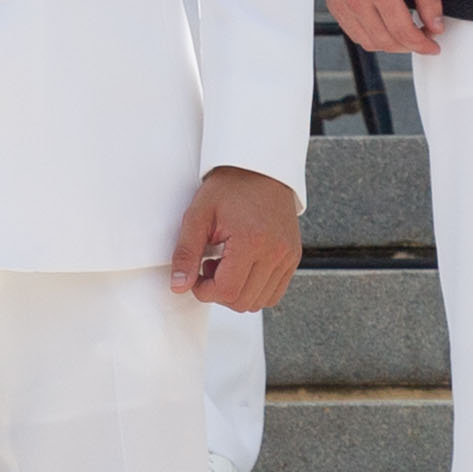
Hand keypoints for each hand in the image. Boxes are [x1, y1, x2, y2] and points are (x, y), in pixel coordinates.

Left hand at [170, 164, 303, 312]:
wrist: (260, 169)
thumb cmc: (228, 188)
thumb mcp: (198, 215)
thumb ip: (186, 253)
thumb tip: (179, 286)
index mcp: (251, 242)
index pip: (226, 292)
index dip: (204, 291)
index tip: (196, 274)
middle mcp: (275, 253)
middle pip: (243, 302)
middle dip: (219, 292)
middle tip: (209, 266)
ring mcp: (288, 257)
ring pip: (260, 301)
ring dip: (238, 292)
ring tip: (226, 264)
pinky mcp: (293, 258)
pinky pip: (275, 292)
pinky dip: (255, 289)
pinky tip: (242, 267)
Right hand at [324, 0, 446, 57]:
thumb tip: (435, 27)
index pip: (402, 31)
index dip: (421, 44)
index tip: (433, 46)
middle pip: (386, 41)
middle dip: (409, 46)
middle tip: (423, 38)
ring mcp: (341, 3)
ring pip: (370, 42)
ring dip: (391, 44)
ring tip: (406, 32)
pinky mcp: (335, 5)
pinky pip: (355, 34)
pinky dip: (374, 37)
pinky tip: (387, 26)